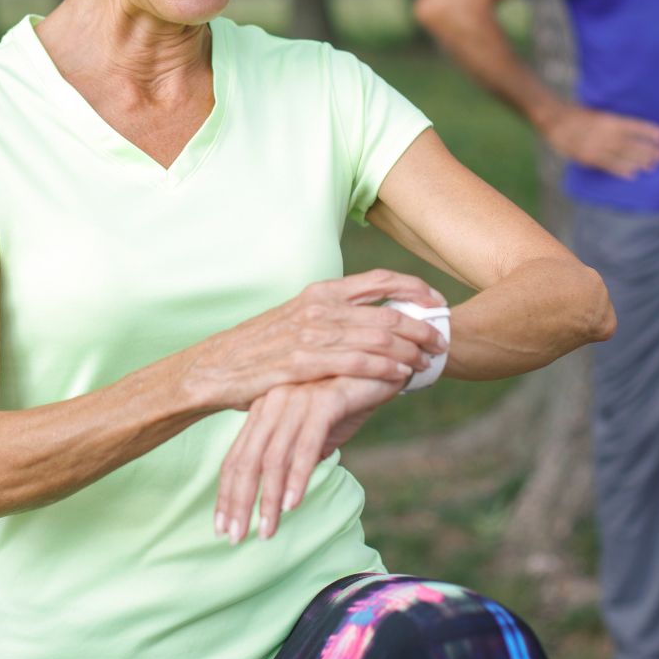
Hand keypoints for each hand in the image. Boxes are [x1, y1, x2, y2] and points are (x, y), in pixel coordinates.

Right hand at [182, 270, 448, 413]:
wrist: (216, 368)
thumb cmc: (260, 347)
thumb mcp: (297, 318)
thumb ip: (332, 316)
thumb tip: (371, 321)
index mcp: (320, 292)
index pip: (379, 280)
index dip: (415, 288)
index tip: (437, 301)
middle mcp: (319, 307)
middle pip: (387, 311)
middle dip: (422, 327)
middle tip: (442, 341)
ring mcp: (311, 334)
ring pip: (378, 338)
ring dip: (410, 351)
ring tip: (428, 364)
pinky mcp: (303, 363)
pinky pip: (357, 363)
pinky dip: (385, 369)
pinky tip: (401, 378)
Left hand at [214, 374, 399, 545]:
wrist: (383, 365)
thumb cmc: (345, 402)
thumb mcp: (312, 433)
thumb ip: (293, 458)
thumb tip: (281, 497)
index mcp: (262, 409)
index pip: (236, 458)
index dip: (227, 495)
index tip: (222, 528)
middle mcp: (272, 401)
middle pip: (246, 460)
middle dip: (239, 503)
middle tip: (236, 539)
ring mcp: (296, 398)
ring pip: (273, 456)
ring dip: (268, 499)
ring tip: (266, 531)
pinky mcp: (324, 399)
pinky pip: (306, 444)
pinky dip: (297, 476)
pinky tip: (292, 504)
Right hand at [540, 103, 658, 177]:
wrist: (554, 121)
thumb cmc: (578, 115)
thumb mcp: (598, 113)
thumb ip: (614, 123)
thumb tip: (634, 132)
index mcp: (609, 120)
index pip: (634, 126)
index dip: (649, 132)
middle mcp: (605, 134)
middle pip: (632, 144)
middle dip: (649, 151)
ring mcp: (596, 147)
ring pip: (622, 156)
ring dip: (639, 162)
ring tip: (653, 166)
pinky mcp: (588, 158)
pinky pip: (607, 165)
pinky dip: (621, 170)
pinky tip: (633, 174)